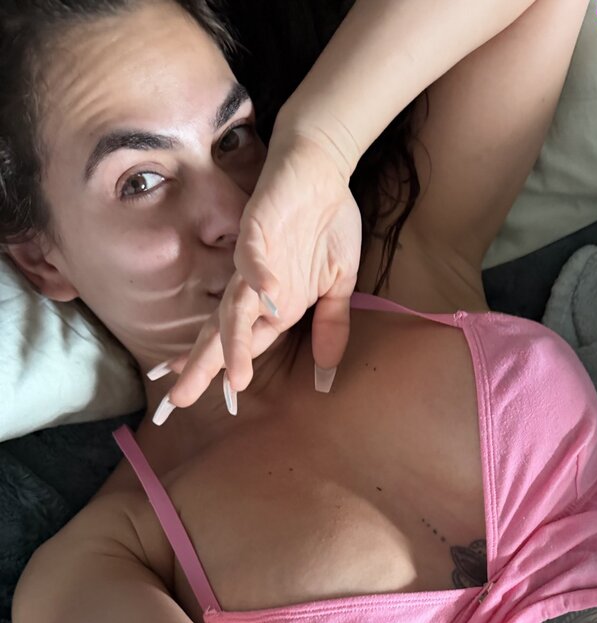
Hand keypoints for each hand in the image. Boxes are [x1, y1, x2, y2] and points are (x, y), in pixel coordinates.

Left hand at [155, 130, 362, 417]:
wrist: (322, 166)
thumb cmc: (327, 223)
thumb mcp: (340, 286)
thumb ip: (331, 327)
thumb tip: (326, 376)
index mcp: (273, 305)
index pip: (246, 345)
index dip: (229, 371)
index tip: (213, 402)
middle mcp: (256, 289)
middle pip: (223, 334)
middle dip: (202, 367)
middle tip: (177, 401)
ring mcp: (253, 260)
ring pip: (234, 306)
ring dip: (234, 340)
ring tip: (232, 374)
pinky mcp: (256, 226)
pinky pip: (253, 255)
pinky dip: (260, 275)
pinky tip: (267, 298)